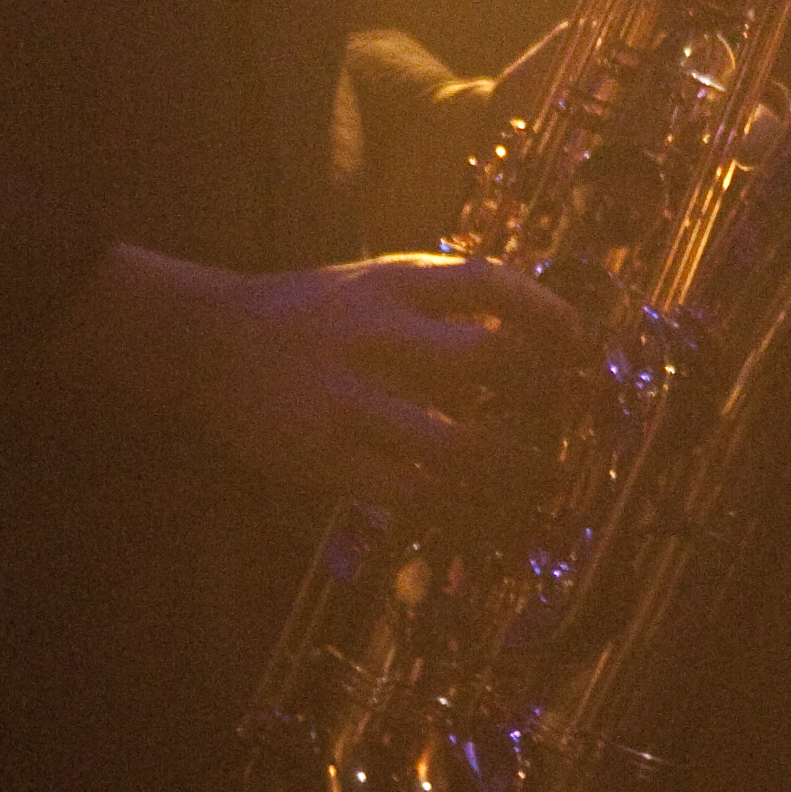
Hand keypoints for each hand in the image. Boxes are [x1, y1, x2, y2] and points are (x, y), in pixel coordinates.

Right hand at [56, 244, 592, 513]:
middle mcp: (375, 336)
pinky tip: (479, 509)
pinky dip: (454, 506)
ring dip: (512, 467)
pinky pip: (409, 493)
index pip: (487, 282)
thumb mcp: (373, 282)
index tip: (582, 342)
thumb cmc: (313, 313)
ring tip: (542, 477)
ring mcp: (349, 399)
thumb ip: (439, 298)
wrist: (209, 340)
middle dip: (540, 391)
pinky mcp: (325, 456)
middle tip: (563, 412)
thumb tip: (535, 323)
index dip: (547, 312)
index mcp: (392, 283)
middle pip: (486, 360)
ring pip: (456, 444)